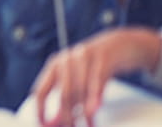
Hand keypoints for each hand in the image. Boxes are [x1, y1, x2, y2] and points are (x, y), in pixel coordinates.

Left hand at [32, 28, 161, 126]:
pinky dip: (94, 98)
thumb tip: (54, 122)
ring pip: (81, 90)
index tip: (44, 125)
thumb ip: (68, 100)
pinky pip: (97, 81)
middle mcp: (66, 60)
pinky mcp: (103, 58)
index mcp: (54, 66)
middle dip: (67, 116)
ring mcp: (84, 57)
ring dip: (84, 113)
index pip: (40, 91)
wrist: (121, 43)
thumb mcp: (78, 81)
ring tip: (88, 126)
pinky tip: (93, 112)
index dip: (40, 110)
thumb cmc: (95, 66)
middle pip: (64, 95)